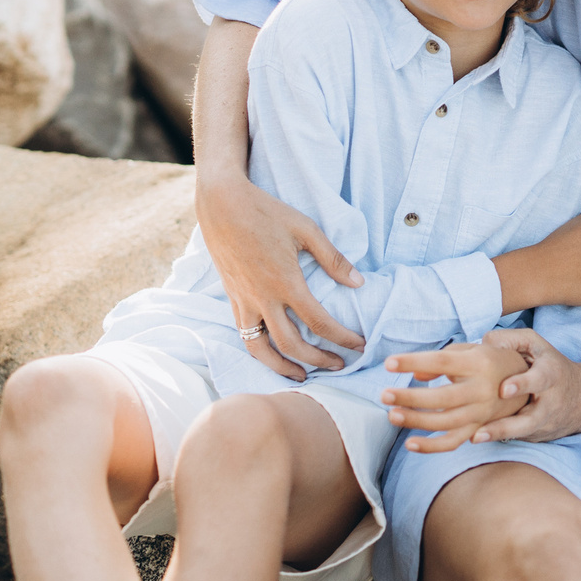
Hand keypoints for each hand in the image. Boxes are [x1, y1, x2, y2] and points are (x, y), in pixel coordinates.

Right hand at [196, 173, 365, 379]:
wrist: (221, 204)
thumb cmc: (267, 212)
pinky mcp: (231, 299)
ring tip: (302, 375)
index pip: (319, 322)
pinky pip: (245, 335)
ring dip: (282, 367)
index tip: (359, 345)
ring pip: (261, 349)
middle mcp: (263, 298)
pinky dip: (260, 351)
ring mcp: (244, 301)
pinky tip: (273, 352)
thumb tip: (359, 283)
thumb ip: (333, 259)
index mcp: (286, 282)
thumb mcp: (306, 229)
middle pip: (291, 345)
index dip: (342, 338)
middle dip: (318, 360)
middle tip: (340, 365)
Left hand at [380, 334, 531, 453]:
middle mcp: (482, 389)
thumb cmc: (490, 361)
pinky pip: (454, 442)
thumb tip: (417, 375)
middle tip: (383, 394)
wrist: (527, 382)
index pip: (442, 360)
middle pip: (442, 396)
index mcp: (478, 363)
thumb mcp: (470, 351)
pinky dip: (432, 446)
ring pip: (445, 422)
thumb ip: (443, 359)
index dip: (414, 362)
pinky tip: (410, 444)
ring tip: (391, 414)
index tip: (389, 363)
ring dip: (416, 420)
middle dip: (410, 397)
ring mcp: (482, 412)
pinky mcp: (479, 429)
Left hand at [451, 329, 580, 443]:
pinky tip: (476, 436)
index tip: (503, 390)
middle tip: (480, 430)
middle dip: (506, 425)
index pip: (540, 379)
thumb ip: (510, 340)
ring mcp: (544, 423)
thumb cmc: (550, 364)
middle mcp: (549, 403)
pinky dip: (499, 438)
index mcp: (551, 374)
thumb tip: (482, 346)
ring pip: (522, 433)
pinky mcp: (537, 436)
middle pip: (531, 419)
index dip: (523, 384)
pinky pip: (518, 438)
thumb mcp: (536, 344)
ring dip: (498, 436)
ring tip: (474, 437)